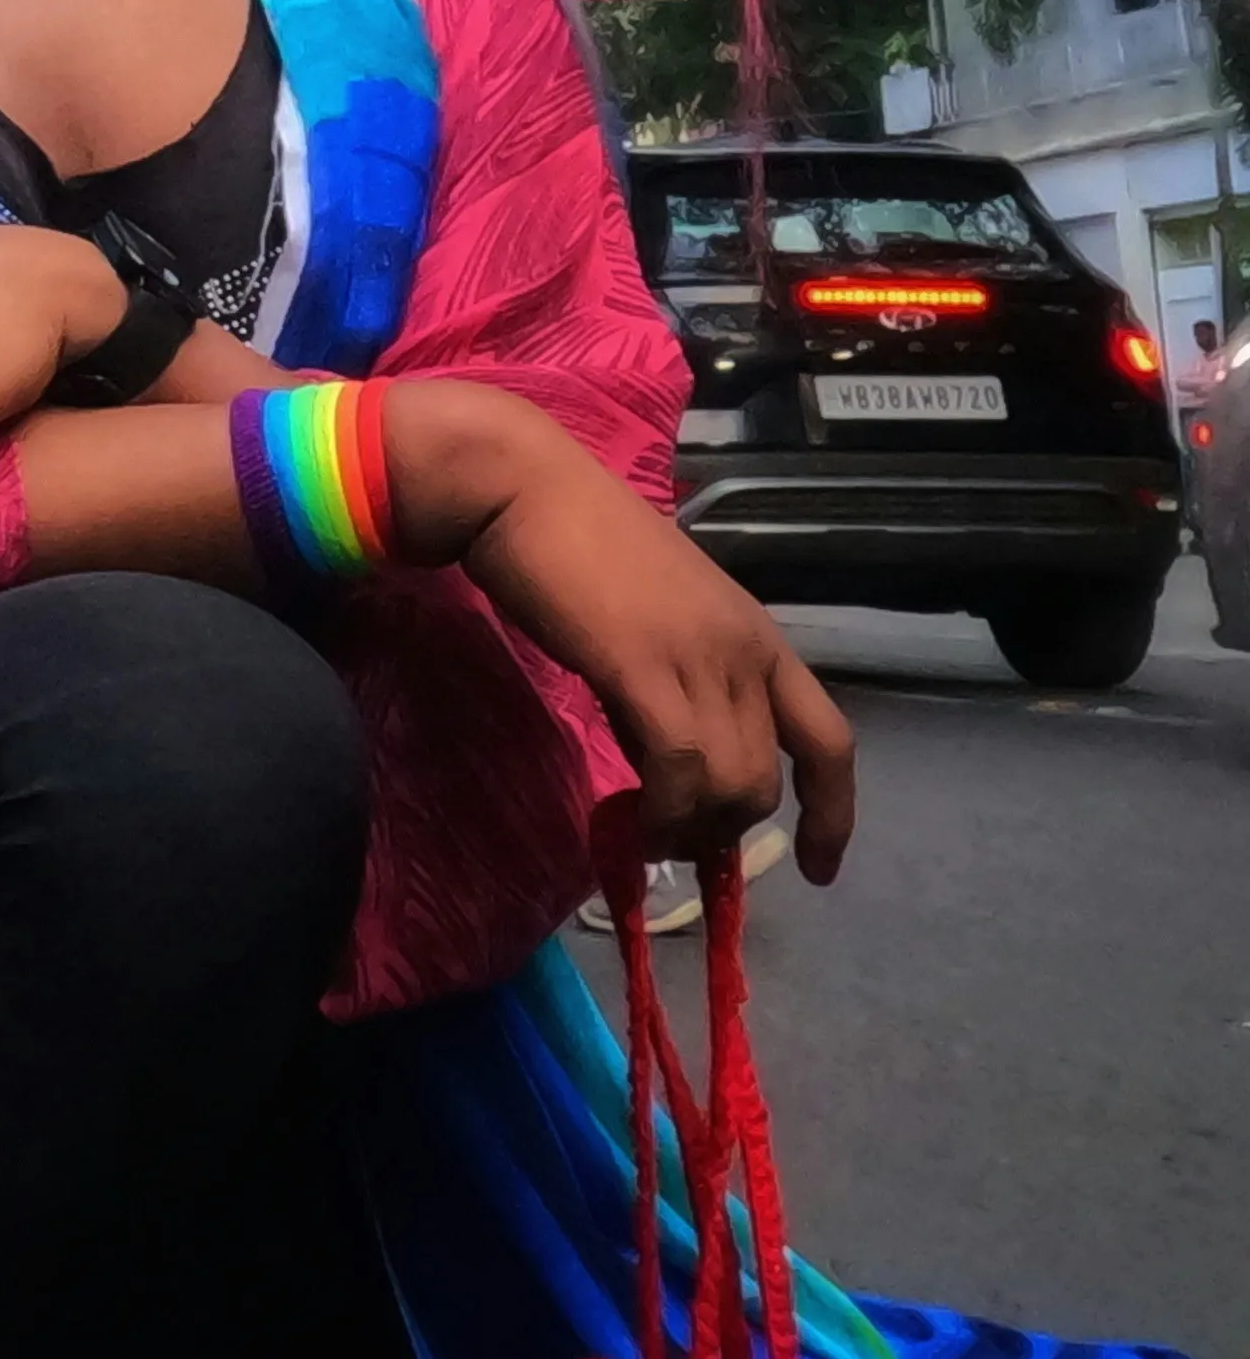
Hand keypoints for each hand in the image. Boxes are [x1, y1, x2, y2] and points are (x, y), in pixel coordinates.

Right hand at [384, 386, 855, 881]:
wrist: (525, 490)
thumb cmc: (580, 545)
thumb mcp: (657, 622)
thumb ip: (677, 685)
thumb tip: (671, 767)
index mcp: (759, 636)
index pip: (831, 740)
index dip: (833, 815)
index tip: (819, 869)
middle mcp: (745, 649)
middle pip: (768, 779)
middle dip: (723, 830)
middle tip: (668, 838)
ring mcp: (700, 655)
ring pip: (731, 784)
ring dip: (689, 829)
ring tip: (642, 832)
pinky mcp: (645, 665)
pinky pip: (679, 768)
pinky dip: (661, 811)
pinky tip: (630, 820)